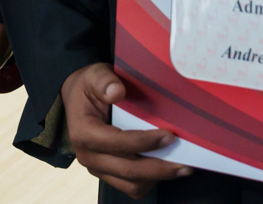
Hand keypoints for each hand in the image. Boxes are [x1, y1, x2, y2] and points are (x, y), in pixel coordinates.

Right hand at [62, 64, 190, 197]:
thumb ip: (104, 81)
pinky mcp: (106, 174)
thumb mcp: (94, 75)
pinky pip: (131, 186)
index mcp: (84, 133)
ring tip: (180, 167)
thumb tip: (117, 92)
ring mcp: (97, 168)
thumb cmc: (89, 87)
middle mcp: (88, 156)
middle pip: (128, 171)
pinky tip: (164, 167)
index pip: (119, 143)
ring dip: (157, 177)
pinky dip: (150, 180)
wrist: (77, 99)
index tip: (170, 136)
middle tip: (185, 163)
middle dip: (159, 168)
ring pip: (132, 184)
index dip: (146, 142)